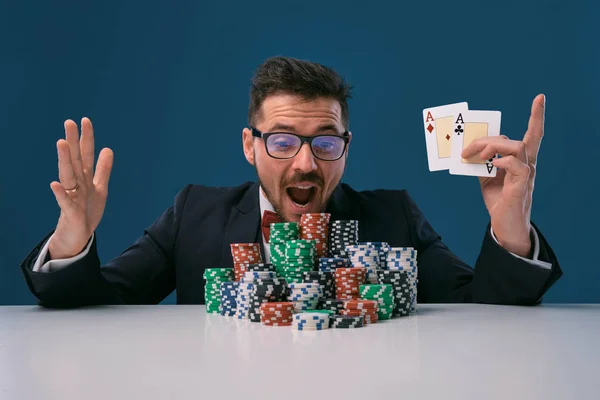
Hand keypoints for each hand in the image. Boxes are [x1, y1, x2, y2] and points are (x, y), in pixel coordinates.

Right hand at [48, 118, 113, 259]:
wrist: (78, 235)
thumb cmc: (87, 211)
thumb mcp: (100, 188)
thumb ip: (103, 170)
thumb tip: (108, 149)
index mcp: (85, 178)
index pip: (86, 155)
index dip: (87, 139)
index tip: (85, 120)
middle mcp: (77, 184)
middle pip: (75, 160)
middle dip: (73, 142)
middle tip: (69, 122)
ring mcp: (72, 196)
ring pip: (68, 176)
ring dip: (65, 160)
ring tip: (62, 143)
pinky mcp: (70, 212)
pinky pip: (64, 202)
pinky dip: (60, 193)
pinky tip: (54, 184)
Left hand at [461, 94, 544, 256]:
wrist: (504, 227)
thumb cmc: (499, 201)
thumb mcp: (486, 178)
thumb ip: (482, 163)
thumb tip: (469, 151)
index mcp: (519, 161)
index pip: (533, 135)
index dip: (536, 117)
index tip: (539, 98)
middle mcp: (526, 165)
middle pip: (516, 139)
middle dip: (489, 139)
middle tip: (468, 150)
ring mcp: (525, 175)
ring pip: (517, 147)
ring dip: (494, 147)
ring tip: (477, 157)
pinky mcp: (520, 186)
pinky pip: (516, 165)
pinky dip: (502, 161)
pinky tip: (491, 165)